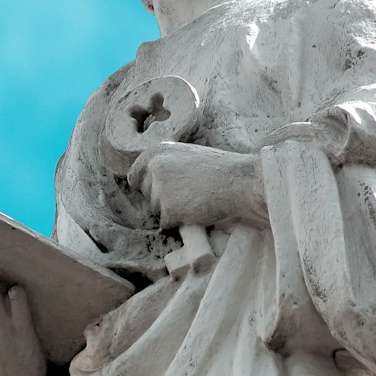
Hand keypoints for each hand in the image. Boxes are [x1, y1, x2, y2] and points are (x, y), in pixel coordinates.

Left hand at [126, 143, 266, 228]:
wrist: (241, 182)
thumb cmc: (219, 170)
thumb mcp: (186, 156)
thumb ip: (165, 165)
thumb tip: (147, 184)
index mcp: (156, 151)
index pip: (134, 176)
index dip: (149, 186)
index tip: (165, 191)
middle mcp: (154, 167)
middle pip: (145, 196)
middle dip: (162, 200)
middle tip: (188, 194)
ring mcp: (160, 188)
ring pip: (155, 211)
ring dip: (173, 211)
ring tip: (196, 200)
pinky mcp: (168, 209)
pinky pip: (166, 224)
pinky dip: (180, 223)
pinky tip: (196, 211)